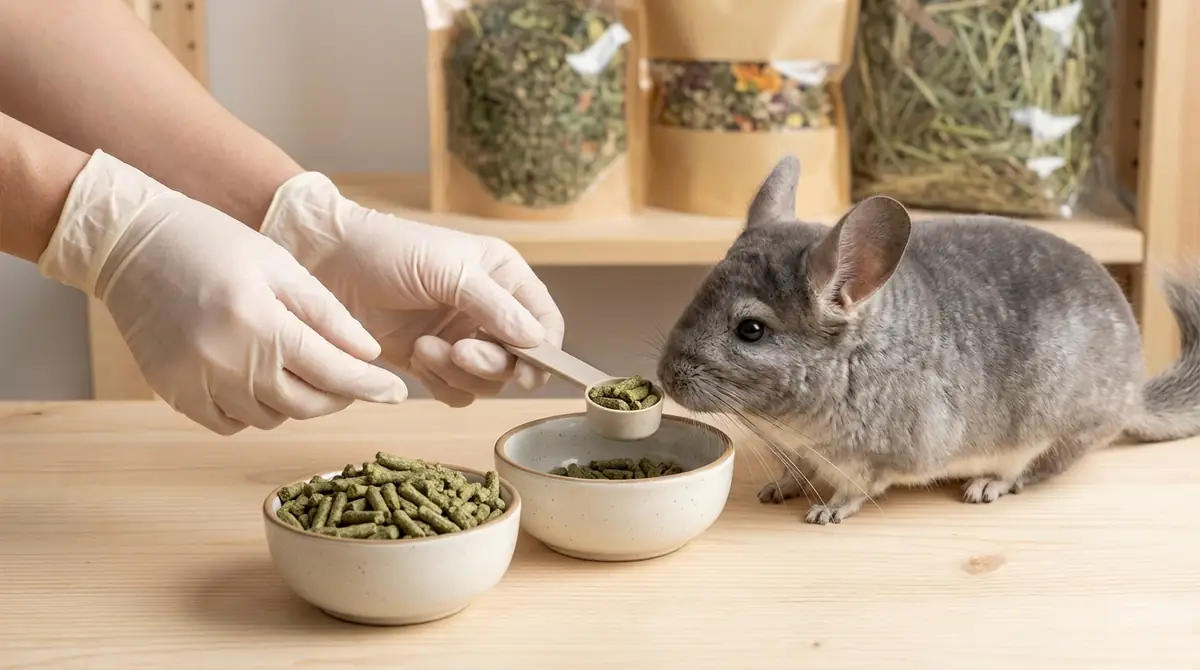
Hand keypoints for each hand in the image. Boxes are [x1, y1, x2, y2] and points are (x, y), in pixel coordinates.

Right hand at [38, 151, 408, 434]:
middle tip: (350, 379)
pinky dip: (253, 410)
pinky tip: (258, 380)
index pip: (332, 371)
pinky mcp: (173, 393)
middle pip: (305, 404)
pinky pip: (230, 424)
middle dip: (337, 396)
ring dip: (295, 401)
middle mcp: (227, 360)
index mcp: (260, 322)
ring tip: (298, 368)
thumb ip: (329, 315)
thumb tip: (370, 356)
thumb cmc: (217, 244)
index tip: (397, 394)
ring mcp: (196, 382)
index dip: (370, 387)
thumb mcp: (282, 266)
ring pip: (270, 417)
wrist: (133, 244)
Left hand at [259, 172, 564, 406]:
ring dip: (458, 372)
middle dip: (490, 362)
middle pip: (518, 360)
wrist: (329, 263)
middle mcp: (489, 310)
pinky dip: (440, 383)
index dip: (543, 352)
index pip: (545, 323)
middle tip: (461, 351)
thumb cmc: (390, 250)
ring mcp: (461, 337)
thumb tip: (536, 340)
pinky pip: (456, 391)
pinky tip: (416, 357)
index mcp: (505, 278)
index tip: (526, 368)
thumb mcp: (449, 269)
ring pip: (486, 382)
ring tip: (425, 348)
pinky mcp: (432, 361)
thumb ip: (495, 305)